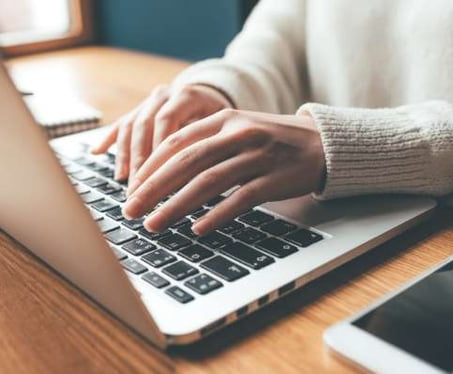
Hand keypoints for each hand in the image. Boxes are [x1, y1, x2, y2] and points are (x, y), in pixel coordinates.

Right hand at [90, 84, 232, 180]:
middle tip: (137, 189)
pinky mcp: (139, 109)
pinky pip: (121, 123)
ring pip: (131, 126)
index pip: (167, 122)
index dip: (158, 151)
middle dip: (139, 161)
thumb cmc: (223, 120)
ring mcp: (149, 101)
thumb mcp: (223, 129)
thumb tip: (201, 180)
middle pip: (145, 126)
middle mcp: (165, 94)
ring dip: (125, 155)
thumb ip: (210, 145)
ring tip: (123, 180)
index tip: (155, 178)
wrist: (214, 95)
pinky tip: (96, 152)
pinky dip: (109, 139)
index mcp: (187, 95)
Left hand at [122, 109, 325, 234]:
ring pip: (208, 181)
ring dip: (176, 206)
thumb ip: (204, 144)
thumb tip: (162, 173)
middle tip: (130, 210)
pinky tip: (197, 229)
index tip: (131, 189)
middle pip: (186, 161)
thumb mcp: (237, 131)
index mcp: (223, 119)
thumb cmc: (271, 141)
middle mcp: (238, 133)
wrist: (322, 143)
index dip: (150, 166)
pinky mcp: (275, 178)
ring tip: (154, 224)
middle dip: (153, 188)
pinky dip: (216, 215)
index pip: (176, 142)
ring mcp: (257, 155)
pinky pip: (240, 198)